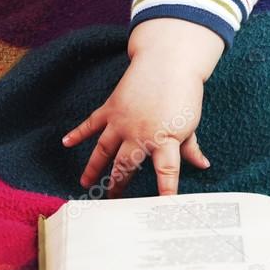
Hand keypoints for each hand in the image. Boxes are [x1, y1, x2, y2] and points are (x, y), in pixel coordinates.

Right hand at [61, 18, 224, 197]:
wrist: (168, 62)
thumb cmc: (184, 93)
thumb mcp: (190, 122)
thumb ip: (191, 147)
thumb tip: (203, 165)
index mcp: (165, 139)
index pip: (166, 172)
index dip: (165, 190)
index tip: (163, 207)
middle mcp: (141, 134)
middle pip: (126, 166)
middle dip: (118, 185)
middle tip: (112, 202)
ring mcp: (123, 121)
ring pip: (103, 150)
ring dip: (94, 168)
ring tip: (85, 183)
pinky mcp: (112, 108)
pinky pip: (92, 123)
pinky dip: (78, 132)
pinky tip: (66, 142)